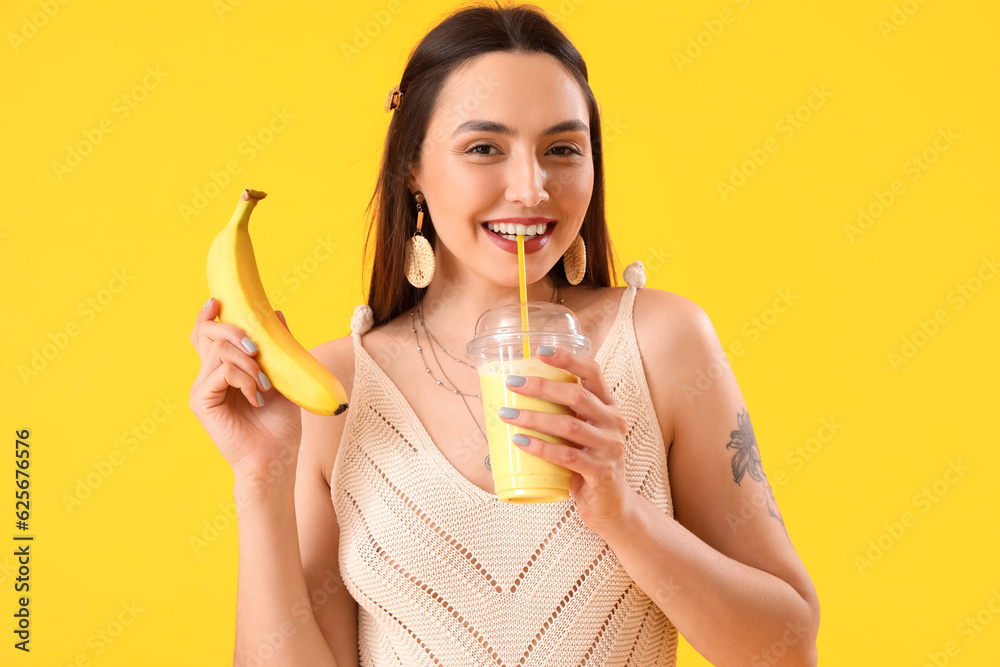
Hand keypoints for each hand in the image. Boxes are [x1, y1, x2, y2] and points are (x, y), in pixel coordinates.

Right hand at [189, 298, 302, 481]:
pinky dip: (244, 379)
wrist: (276, 459)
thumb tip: (276, 313)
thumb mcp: (283, 377)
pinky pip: (221, 372)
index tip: (218, 301)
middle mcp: (208, 376)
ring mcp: (203, 388)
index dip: (209, 316)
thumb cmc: (280, 425)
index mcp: (224, 369)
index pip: (207, 335)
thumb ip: (276, 347)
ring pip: (219, 351)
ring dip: (249, 362)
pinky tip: (258, 396)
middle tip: (258, 348)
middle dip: (235, 330)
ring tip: (266, 384)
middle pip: (208, 334)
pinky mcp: (201, 401)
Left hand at [499, 346, 635, 533]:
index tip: (540, 351)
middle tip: (512, 384)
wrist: (612, 505)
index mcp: (609, 406)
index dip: (568, 358)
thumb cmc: (588, 461)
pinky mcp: (601, 473)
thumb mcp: (582, 432)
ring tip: (507, 415)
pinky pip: (567, 457)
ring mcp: (610, 448)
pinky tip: (521, 442)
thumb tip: (514, 395)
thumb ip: (562, 413)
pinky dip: (542, 448)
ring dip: (534, 418)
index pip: (592, 373)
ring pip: (569, 426)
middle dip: (541, 387)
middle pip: (577, 396)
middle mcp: (613, 423)